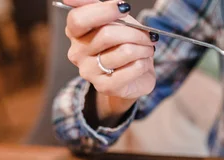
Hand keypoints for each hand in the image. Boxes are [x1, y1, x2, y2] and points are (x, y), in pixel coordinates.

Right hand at [65, 0, 156, 114]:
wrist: (132, 76)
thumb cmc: (123, 45)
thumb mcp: (115, 22)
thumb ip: (104, 9)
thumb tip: (91, 1)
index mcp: (75, 33)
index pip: (79, 18)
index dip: (104, 11)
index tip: (123, 8)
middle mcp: (77, 53)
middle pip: (107, 34)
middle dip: (135, 32)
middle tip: (148, 35)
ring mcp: (89, 72)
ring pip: (125, 51)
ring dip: (144, 48)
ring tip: (147, 49)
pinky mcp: (105, 86)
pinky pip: (134, 68)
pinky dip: (145, 63)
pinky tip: (143, 63)